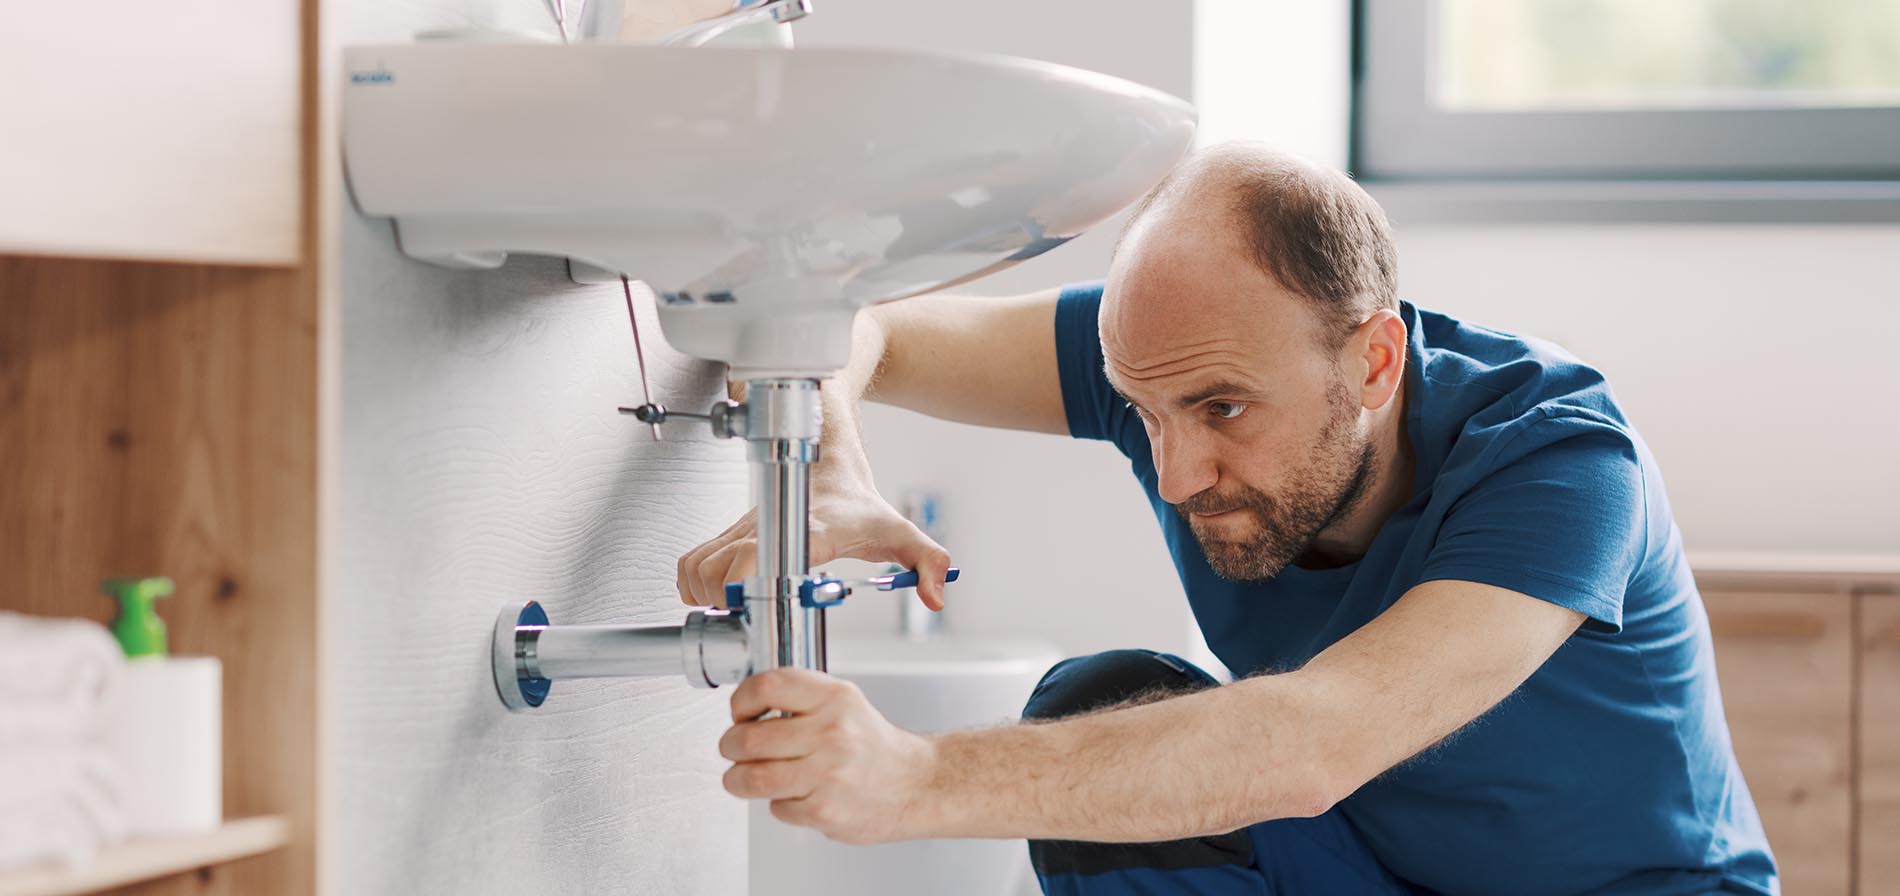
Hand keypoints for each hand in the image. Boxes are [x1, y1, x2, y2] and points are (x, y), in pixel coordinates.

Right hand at [676, 475, 953, 609]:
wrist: (827, 460)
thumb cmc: (858, 502)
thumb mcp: (901, 532)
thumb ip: (929, 562)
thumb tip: (936, 596)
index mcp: (810, 532)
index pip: (760, 552)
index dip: (745, 580)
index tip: (751, 604)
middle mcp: (767, 527)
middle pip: (716, 568)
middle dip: (723, 601)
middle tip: (744, 619)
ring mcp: (743, 528)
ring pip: (696, 564)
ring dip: (703, 594)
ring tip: (730, 610)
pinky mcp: (729, 532)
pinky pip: (691, 559)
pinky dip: (691, 582)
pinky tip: (717, 596)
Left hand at [719, 668, 939, 844]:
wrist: (917, 784)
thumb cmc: (872, 745)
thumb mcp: (843, 702)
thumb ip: (798, 698)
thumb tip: (744, 706)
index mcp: (835, 697)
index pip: (767, 686)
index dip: (740, 701)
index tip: (740, 713)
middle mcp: (833, 732)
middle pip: (747, 738)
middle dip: (730, 746)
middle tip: (734, 749)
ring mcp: (829, 773)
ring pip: (751, 778)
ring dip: (738, 780)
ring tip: (743, 777)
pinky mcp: (825, 810)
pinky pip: (776, 807)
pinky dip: (778, 804)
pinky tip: (796, 795)